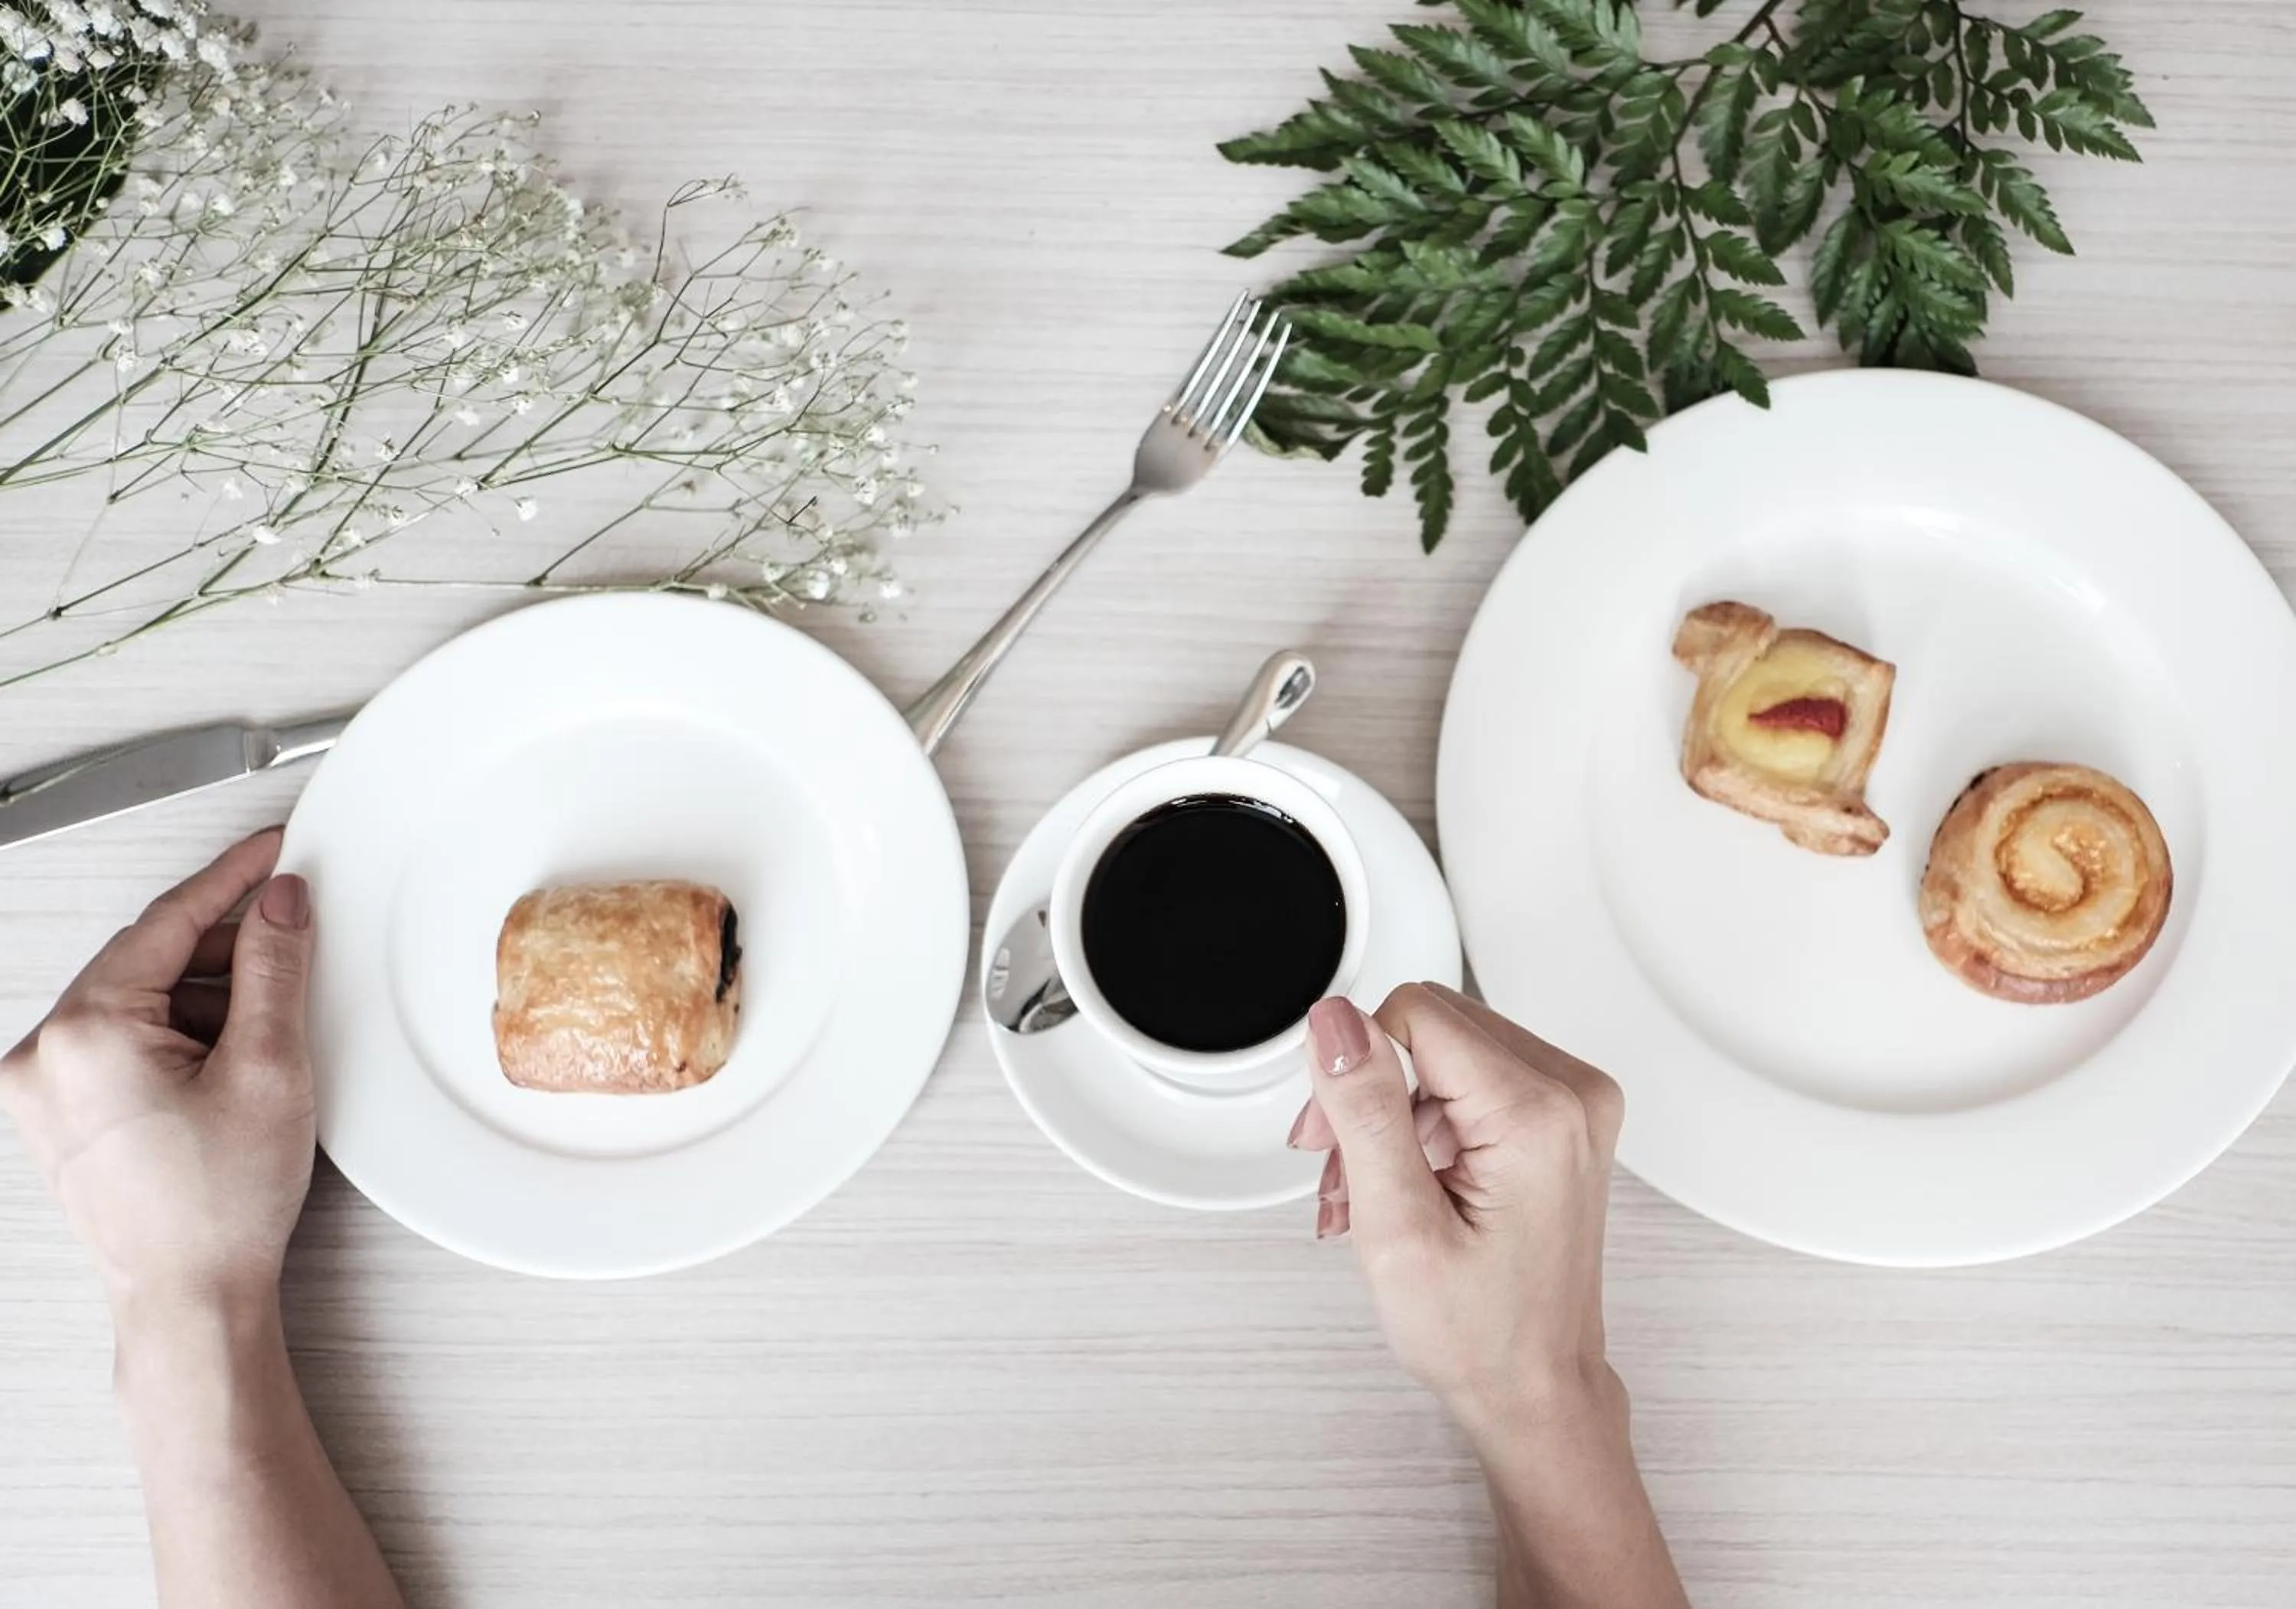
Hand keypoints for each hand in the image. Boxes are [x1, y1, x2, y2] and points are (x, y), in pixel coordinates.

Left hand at [1, 828, 317, 1315]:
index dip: (232, 878)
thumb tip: (279, 900)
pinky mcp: (56, 1115)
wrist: (188, 1298)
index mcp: (84, 1033)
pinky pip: (120, 1043)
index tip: (273, 850)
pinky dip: (177, 1039)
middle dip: (226, 955)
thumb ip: (274, 967)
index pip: (168, 921)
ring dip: (205, 1004)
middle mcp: (43, 1054)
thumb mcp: (269, 1067)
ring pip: (137, 1002)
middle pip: (149, 960)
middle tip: (292, 953)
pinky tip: (225, 1071)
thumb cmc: (219, 1206)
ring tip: (261, 1051)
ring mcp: (40, 1088)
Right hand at [1290, 983, 1625, 1440]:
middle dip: (1369, 1089)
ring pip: (1446, 1050)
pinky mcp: (1563, 1119)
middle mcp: (1573, 1095)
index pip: (1416, 1013)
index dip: (1355, 1068)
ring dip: (1390, 1110)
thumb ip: (1365, 1111)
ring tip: (1364, 1189)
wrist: (1535, 1389)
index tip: (1331, 1139)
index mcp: (1539, 1114)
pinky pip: (1473, 1078)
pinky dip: (1423, 1122)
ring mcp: (1575, 1105)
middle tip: (1339, 1169)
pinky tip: (1400, 1181)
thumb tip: (1335, 1023)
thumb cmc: (1480, 1336)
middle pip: (1432, 1023)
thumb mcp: (1398, 1227)